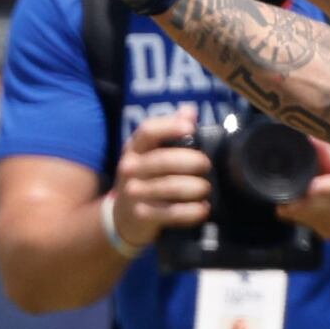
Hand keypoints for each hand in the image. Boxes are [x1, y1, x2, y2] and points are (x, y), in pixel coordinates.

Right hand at [110, 104, 211, 250]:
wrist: (123, 217)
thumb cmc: (145, 178)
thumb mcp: (150, 154)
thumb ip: (170, 131)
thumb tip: (190, 110)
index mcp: (134, 148)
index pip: (148, 131)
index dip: (169, 126)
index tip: (191, 127)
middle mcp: (131, 168)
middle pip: (162, 160)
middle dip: (190, 161)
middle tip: (207, 165)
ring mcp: (134, 193)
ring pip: (169, 187)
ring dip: (194, 187)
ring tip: (207, 188)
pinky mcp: (143, 216)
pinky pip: (171, 213)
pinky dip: (191, 211)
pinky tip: (203, 208)